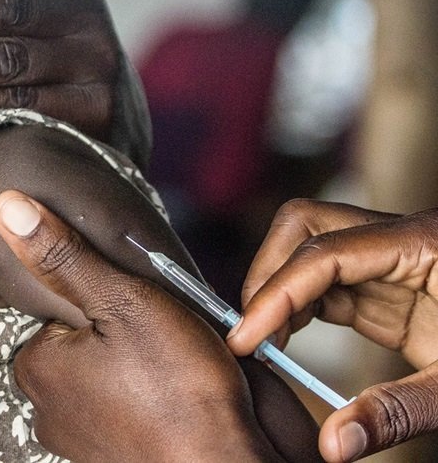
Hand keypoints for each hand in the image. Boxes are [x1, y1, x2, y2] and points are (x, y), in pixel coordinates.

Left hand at [0, 190, 308, 461]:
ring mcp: (80, 437)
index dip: (107, 294)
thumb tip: (7, 207)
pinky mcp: (113, 454)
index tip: (140, 307)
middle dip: (123, 330)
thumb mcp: (122, 301)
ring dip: (141, 363)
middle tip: (164, 338)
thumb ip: (64, 255)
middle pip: (84, 338)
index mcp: (34, 365)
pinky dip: (151, 396)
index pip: (59, 303)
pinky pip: (128, 405)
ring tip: (177, 368)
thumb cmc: (181, 394)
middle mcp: (47, 407)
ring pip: (108, 371)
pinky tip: (179, 394)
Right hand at [228, 199, 437, 461]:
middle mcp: (404, 239)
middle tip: (253, 330)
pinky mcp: (397, 284)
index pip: (324, 253)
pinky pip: (333, 281)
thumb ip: (400, 411)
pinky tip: (293, 339)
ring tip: (268, 340)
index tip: (247, 339)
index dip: (276, 293)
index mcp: (426, 244)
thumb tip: (332, 443)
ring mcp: (398, 259)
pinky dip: (303, 306)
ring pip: (312, 248)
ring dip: (283, 288)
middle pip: (307, 225)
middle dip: (270, 272)